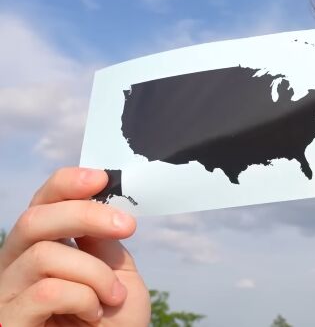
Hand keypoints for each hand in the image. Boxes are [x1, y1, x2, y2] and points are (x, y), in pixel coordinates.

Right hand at [0, 168, 150, 325]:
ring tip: (111, 298)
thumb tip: (98, 199)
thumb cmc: (115, 326)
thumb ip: (103, 241)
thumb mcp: (118, 275)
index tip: (101, 178)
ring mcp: (7, 297)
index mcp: (41, 250)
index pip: (40, 205)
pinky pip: (46, 291)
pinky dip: (83, 298)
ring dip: (93, 273)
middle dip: (84, 214)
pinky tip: (93, 315)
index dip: (65, 184)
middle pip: (33, 220)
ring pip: (44, 255)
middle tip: (127, 227)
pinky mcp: (8, 322)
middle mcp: (14, 270)